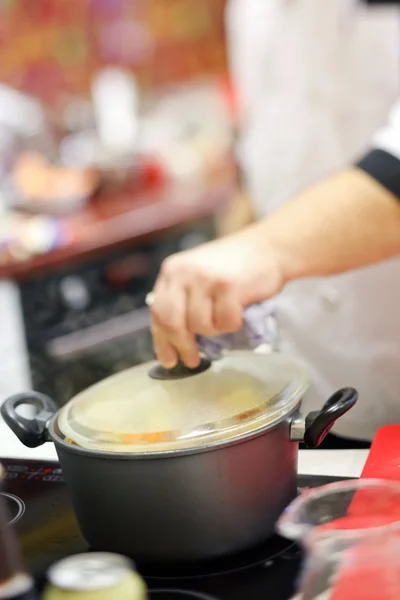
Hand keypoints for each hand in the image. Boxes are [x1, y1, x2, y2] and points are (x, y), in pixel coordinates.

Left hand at [150, 227, 283, 367]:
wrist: (268, 248)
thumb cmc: (234, 268)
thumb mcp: (198, 277)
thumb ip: (183, 301)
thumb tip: (173, 343)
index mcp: (172, 270)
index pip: (158, 312)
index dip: (162, 341)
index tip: (168, 360)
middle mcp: (184, 272)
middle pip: (172, 322)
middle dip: (182, 346)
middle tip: (192, 360)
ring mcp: (206, 278)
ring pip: (200, 326)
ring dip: (216, 330)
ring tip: (226, 316)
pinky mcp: (228, 286)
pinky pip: (225, 322)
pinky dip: (234, 324)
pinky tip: (240, 311)